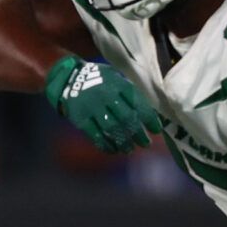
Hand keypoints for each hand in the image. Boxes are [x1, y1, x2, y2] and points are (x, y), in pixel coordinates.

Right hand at [45, 56, 162, 152]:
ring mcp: (93, 108)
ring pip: (112, 129)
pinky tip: (114, 150)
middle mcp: (106, 96)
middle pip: (126, 118)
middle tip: (145, 144)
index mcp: (118, 84)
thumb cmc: (99, 80)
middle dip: (138, 134)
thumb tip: (149, 113)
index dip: (149, 119)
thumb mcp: (115, 77)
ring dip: (124, 142)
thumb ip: (129, 92)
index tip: (156, 130)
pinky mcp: (82, 119)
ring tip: (130, 149)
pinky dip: (106, 145)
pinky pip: (96, 136)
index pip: (138, 103)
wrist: (69, 79)